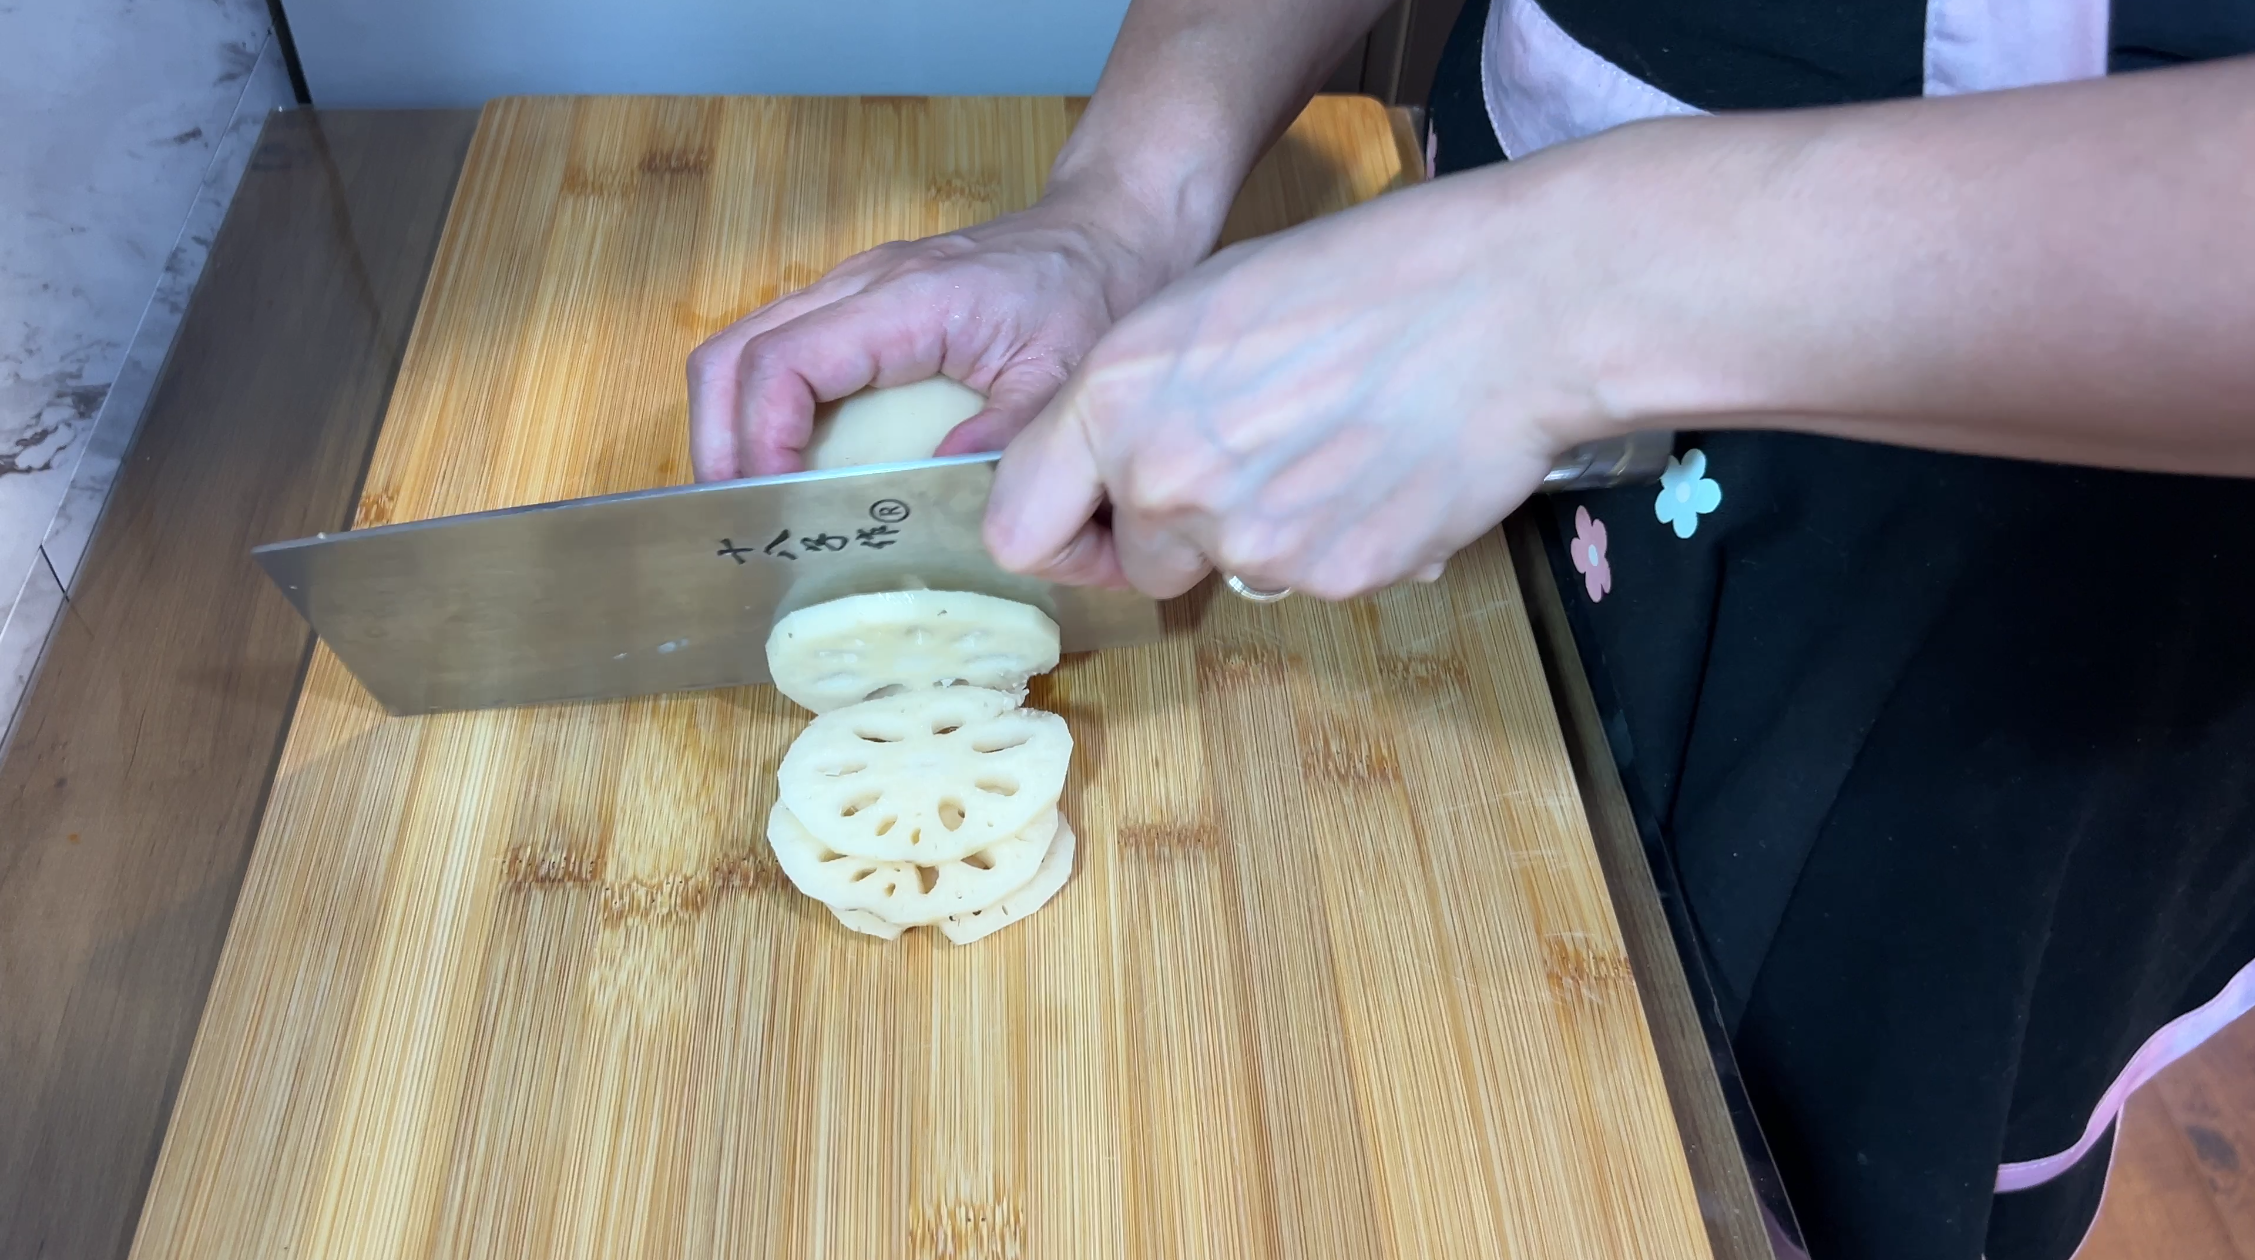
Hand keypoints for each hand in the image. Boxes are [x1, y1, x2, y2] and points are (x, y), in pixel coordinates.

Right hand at [686, 186, 1195, 480]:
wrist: (1106, 232)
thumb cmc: (1091, 290)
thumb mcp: (1066, 372)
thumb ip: (1006, 434)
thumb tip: (939, 492)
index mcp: (905, 301)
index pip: (782, 363)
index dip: (760, 439)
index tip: (776, 501)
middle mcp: (859, 288)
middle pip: (729, 355)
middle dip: (721, 443)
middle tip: (742, 517)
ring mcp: (851, 294)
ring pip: (740, 350)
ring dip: (731, 428)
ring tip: (756, 501)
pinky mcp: (857, 310)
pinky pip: (778, 355)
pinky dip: (760, 411)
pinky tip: (789, 466)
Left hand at [982, 163, 1624, 599]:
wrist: (1504, 308)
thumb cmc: (1360, 280)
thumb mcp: (1199, 308)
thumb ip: (1128, 400)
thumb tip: (1103, 472)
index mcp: (1114, 399)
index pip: (1018, 528)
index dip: (1060, 528)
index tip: (1094, 520)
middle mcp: (1166, 481)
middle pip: (1133, 563)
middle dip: (1176, 529)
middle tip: (1251, 458)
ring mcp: (1249, 542)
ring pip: (1223, 572)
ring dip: (1259, 531)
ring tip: (1329, 445)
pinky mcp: (1329, 580)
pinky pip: (1305, 580)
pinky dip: (1331, 541)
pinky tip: (1375, 470)